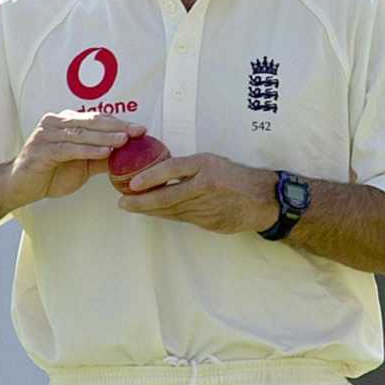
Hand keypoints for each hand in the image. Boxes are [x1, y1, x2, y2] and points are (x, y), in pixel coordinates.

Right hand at [3, 111, 146, 208]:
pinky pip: (69, 148)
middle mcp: (55, 123)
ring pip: (81, 133)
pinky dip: (88, 150)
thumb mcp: (82, 164)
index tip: (141, 129)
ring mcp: (46, 135)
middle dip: (117, 126)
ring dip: (104, 137)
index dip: (120, 123)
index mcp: (65, 122)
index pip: (97, 119)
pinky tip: (105, 153)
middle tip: (138, 131)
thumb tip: (131, 155)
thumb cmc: (50, 172)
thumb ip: (102, 156)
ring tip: (124, 140)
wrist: (19, 187)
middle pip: (91, 122)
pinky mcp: (41, 150)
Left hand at [117, 153, 276, 234]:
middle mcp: (205, 187)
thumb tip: (158, 173)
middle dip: (140, 202)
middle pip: (167, 197)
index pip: (173, 169)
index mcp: (206, 166)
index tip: (131, 184)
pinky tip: (152, 214)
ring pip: (171, 211)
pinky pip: (182, 218)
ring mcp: (207, 208)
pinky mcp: (208, 222)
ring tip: (130, 207)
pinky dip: (165, 216)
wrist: (262, 199)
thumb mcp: (213, 162)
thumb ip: (188, 168)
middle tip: (122, 203)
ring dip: (149, 210)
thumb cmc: (235, 176)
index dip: (151, 177)